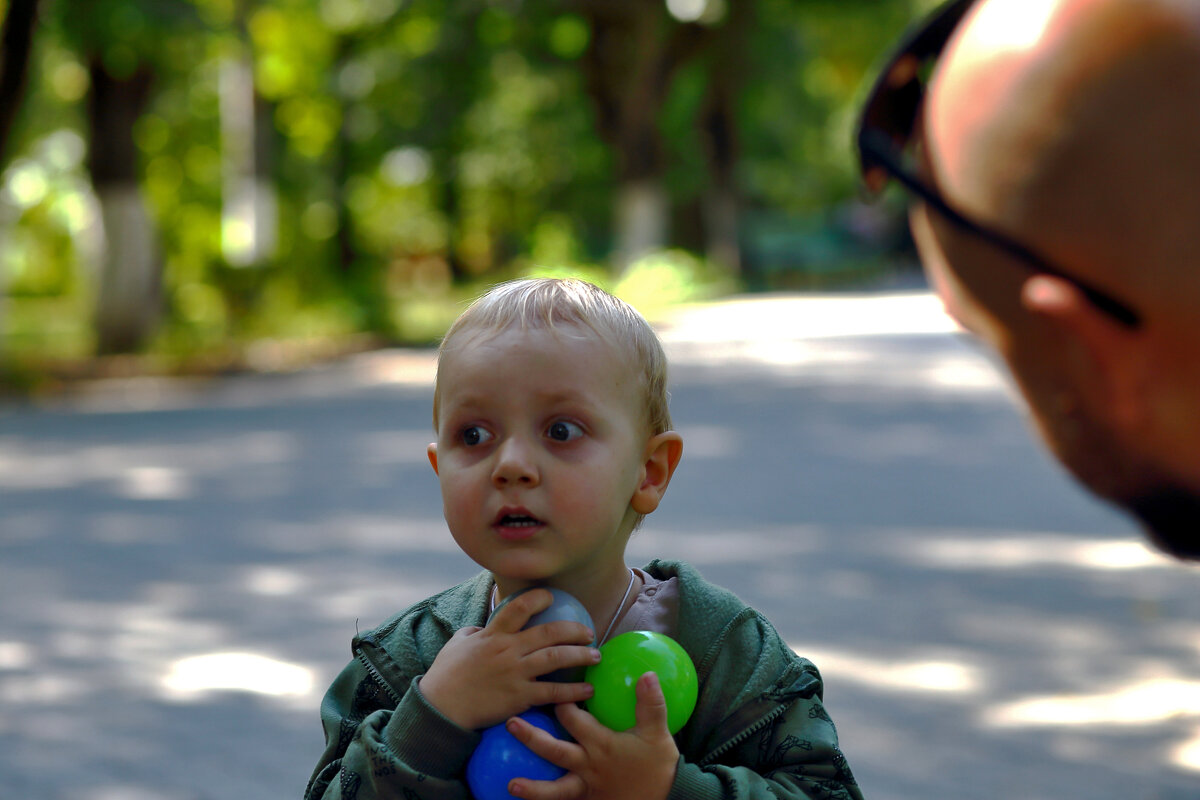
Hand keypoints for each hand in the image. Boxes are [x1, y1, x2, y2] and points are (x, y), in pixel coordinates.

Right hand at [419, 588, 599, 730]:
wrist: (440, 709)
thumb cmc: (446, 676)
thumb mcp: (457, 644)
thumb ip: (474, 632)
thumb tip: (483, 627)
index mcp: (493, 634)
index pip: (519, 607)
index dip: (539, 598)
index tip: (552, 596)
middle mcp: (508, 650)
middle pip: (549, 633)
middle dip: (574, 630)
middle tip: (588, 632)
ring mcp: (515, 674)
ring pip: (556, 659)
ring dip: (580, 655)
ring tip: (596, 655)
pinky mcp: (520, 698)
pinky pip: (552, 692)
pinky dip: (573, 691)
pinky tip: (587, 689)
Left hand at [505, 672, 679, 799]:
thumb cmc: (658, 768)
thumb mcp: (658, 735)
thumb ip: (651, 704)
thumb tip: (647, 674)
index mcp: (601, 745)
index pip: (574, 720)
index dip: (561, 704)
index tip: (550, 690)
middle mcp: (588, 766)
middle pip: (554, 750)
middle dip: (531, 736)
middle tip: (510, 723)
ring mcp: (585, 788)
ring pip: (554, 790)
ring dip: (532, 787)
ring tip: (511, 785)